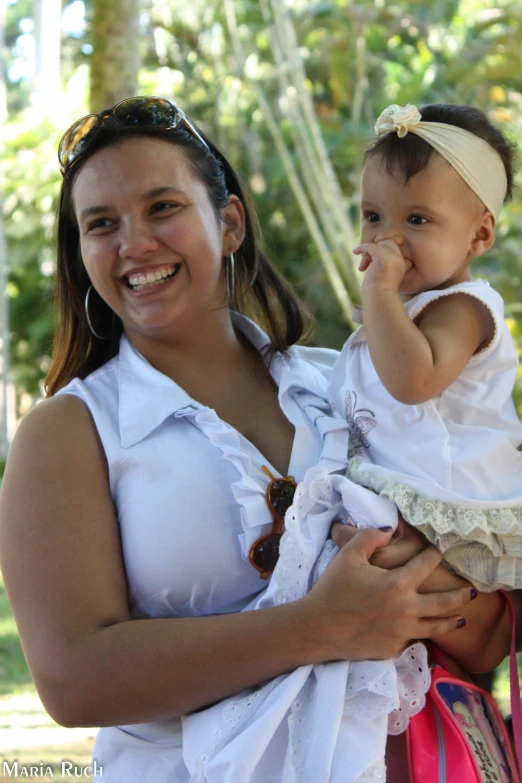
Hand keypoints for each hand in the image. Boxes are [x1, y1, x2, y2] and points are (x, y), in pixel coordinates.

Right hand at [301, 526, 473, 660]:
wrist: (318, 628)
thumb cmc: (332, 588)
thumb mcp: (348, 555)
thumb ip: (371, 536)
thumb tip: (389, 529)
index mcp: (397, 583)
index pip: (426, 565)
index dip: (434, 555)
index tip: (439, 551)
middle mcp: (407, 609)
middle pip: (444, 602)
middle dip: (461, 595)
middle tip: (472, 590)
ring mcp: (402, 632)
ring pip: (436, 627)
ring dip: (451, 620)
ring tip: (460, 617)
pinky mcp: (394, 648)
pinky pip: (415, 640)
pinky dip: (422, 633)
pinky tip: (426, 631)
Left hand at [353, 238, 411, 291]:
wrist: (379, 299)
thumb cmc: (378, 292)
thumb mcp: (381, 276)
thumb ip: (380, 266)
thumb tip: (368, 258)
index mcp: (400, 264)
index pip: (392, 248)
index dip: (381, 250)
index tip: (371, 260)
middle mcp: (398, 259)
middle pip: (387, 243)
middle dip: (376, 249)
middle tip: (367, 263)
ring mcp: (391, 258)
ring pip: (378, 245)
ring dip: (367, 255)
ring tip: (362, 268)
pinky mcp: (382, 258)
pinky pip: (370, 246)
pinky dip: (362, 248)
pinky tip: (355, 251)